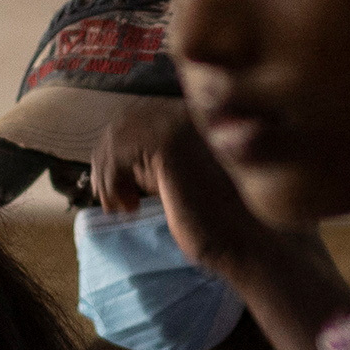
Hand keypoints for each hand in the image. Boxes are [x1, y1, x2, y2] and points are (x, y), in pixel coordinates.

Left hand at [86, 96, 270, 274]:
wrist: (241, 238)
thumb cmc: (211, 219)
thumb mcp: (173, 179)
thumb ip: (150, 161)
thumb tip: (111, 158)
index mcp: (190, 115)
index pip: (136, 119)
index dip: (119, 152)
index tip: (118, 187)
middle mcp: (185, 111)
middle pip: (123, 124)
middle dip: (108, 162)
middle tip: (110, 197)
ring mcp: (177, 124)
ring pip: (116, 139)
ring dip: (107, 176)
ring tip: (118, 205)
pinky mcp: (167, 146)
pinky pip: (117, 155)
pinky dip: (112, 182)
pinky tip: (128, 207)